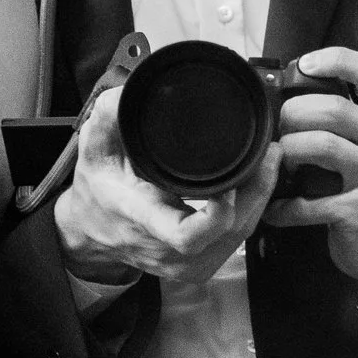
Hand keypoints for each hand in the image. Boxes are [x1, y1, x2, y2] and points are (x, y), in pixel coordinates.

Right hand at [54, 84, 281, 287]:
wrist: (88, 231)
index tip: (230, 182)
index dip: (219, 213)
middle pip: (227, 234)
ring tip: (268, 164)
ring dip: (258, 201)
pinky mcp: (196, 269)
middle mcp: (164, 249)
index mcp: (140, 218)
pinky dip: (249, 214)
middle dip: (256, 192)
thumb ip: (111, 113)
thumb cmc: (96, 188)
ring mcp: (182, 265)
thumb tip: (135, 88)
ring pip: (238, 239)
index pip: (187, 234)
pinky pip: (235, 244)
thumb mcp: (93, 145)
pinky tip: (254, 190)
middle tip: (269, 153)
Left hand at [262, 46, 357, 283]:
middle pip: (334, 109)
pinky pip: (312, 200)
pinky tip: (276, 210)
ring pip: (322, 145)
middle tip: (278, 129)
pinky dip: (285, 206)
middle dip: (293, 114)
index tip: (305, 65)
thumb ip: (339, 119)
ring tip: (277, 164)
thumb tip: (285, 91)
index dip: (338, 60)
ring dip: (287, 152)